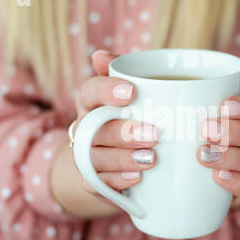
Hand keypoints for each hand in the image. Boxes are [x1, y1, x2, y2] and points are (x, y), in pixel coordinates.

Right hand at [51, 51, 158, 217]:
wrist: (116, 157)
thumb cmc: (130, 117)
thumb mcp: (132, 94)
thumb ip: (124, 73)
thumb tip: (100, 56)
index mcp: (92, 102)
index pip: (90, 91)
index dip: (106, 90)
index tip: (132, 92)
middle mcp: (84, 128)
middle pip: (94, 129)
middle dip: (123, 132)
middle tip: (154, 134)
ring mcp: (86, 155)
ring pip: (94, 158)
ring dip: (122, 158)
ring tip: (151, 159)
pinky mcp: (91, 180)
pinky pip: (95, 183)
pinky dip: (115, 182)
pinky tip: (137, 179)